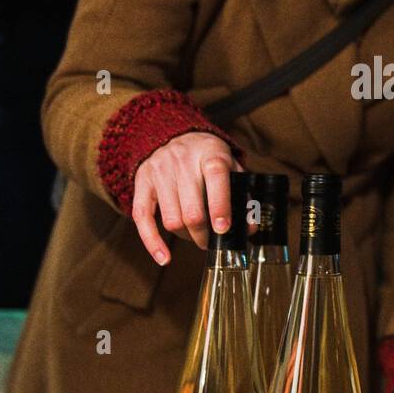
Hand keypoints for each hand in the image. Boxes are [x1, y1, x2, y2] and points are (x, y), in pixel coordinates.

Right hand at [132, 132, 241, 263]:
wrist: (171, 134)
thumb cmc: (207, 157)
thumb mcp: (230, 166)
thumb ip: (241, 194)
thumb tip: (250, 228)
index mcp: (210, 153)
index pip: (215, 176)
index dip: (220, 205)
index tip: (223, 229)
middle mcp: (182, 160)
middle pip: (192, 210)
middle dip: (204, 235)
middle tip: (211, 242)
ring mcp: (159, 171)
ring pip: (172, 220)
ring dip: (186, 237)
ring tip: (196, 237)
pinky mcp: (142, 182)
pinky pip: (143, 218)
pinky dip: (153, 242)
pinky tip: (165, 258)